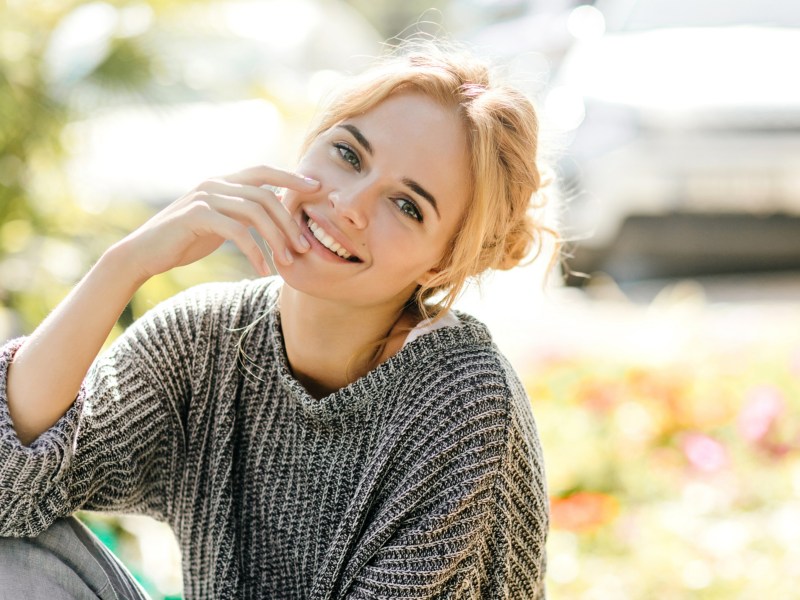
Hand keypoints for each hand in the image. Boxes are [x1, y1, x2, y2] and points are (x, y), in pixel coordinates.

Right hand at [111, 165, 318, 280]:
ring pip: (255, 212)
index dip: (290, 178)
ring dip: (276, 238)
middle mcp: (215, 183)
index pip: (264, 171)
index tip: (316, 188)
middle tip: (304, 246)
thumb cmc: (184, 241)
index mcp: (223, 182)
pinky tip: (262, 269)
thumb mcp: (218, 223)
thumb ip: (241, 214)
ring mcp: (205, 197)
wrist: (144, 254)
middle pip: (265, 194)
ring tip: (287, 262)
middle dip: (289, 221)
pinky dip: (255, 251)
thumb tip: (272, 214)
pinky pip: (237, 231)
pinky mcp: (196, 216)